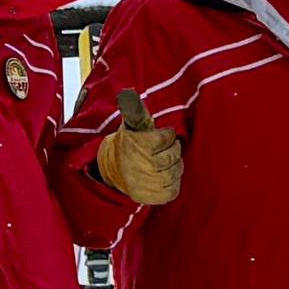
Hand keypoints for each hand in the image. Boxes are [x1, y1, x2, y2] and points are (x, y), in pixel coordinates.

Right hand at [88, 87, 182, 208]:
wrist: (113, 171)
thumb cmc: (130, 144)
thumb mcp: (131, 126)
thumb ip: (134, 109)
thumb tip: (127, 91)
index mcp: (135, 145)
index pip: (168, 137)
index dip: (167, 136)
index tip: (161, 137)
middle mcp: (139, 166)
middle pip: (173, 155)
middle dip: (171, 151)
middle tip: (162, 151)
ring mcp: (146, 184)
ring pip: (175, 172)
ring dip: (173, 167)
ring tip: (162, 164)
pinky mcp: (151, 197)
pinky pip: (173, 190)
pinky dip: (172, 183)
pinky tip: (163, 177)